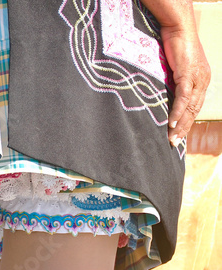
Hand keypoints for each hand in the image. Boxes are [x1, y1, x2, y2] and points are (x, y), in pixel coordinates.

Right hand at [161, 26, 210, 146]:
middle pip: (194, 111)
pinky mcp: (188, 75)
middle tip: (173, 143)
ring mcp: (197, 78)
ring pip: (189, 107)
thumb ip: (174, 81)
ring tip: (172, 138)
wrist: (178, 27)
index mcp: (201, 80)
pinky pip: (183, 98)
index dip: (187, 123)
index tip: (177, 135)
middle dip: (184, 129)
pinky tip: (172, 123)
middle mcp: (202, 81)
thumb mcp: (175, 67)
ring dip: (180, 125)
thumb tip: (164, 93)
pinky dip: (178, 111)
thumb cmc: (174, 44)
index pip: (194, 106)